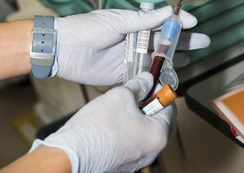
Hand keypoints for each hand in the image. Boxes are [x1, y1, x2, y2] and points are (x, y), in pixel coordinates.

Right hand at [31, 73, 174, 172]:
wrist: (72, 154)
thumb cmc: (98, 127)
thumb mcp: (121, 95)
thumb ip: (139, 86)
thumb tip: (147, 79)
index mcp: (158, 135)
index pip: (170, 106)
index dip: (160, 90)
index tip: (151, 81)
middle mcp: (152, 152)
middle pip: (162, 122)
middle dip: (153, 105)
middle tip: (140, 92)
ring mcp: (138, 161)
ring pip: (147, 133)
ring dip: (141, 117)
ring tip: (125, 105)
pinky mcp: (124, 164)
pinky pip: (135, 143)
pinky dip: (131, 130)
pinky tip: (116, 120)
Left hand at [53, 5, 209, 85]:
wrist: (62, 50)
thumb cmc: (87, 28)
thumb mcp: (116, 21)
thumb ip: (141, 19)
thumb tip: (167, 10)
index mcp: (132, 22)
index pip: (160, 21)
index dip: (177, 22)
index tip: (194, 23)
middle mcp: (134, 38)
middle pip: (164, 40)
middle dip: (184, 40)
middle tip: (205, 40)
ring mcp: (130, 56)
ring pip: (158, 57)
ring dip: (175, 58)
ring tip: (194, 57)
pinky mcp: (123, 73)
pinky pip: (145, 75)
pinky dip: (158, 76)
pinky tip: (173, 76)